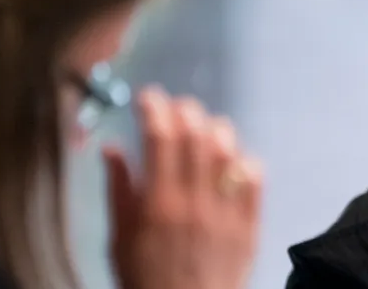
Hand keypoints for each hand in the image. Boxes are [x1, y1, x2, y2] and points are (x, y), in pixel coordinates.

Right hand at [104, 87, 262, 288]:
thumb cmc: (144, 280)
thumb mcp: (119, 239)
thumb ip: (118, 190)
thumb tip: (111, 148)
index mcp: (158, 203)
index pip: (160, 137)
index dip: (154, 108)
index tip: (147, 97)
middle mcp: (195, 201)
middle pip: (196, 136)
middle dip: (185, 111)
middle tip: (177, 107)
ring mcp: (227, 211)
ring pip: (228, 152)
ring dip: (216, 130)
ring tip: (204, 126)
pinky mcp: (250, 224)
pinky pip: (255, 179)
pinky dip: (245, 161)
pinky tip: (233, 157)